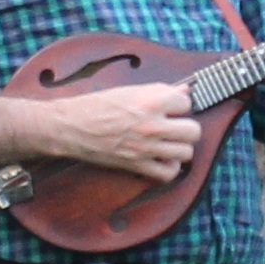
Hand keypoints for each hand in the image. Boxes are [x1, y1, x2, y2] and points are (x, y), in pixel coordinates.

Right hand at [51, 82, 199, 182]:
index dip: (179, 105)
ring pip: (186, 152)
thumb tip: (185, 90)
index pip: (187, 102)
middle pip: (193, 131)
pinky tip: (162, 159)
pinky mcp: (137, 165)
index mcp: (151, 101)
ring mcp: (146, 147)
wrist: (71, 126)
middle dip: (186, 128)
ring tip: (169, 143)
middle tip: (174, 126)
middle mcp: (153, 124)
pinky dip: (169, 168)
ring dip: (179, 148)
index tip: (170, 107)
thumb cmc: (97, 105)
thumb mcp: (129, 91)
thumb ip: (160, 91)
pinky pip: (168, 173)